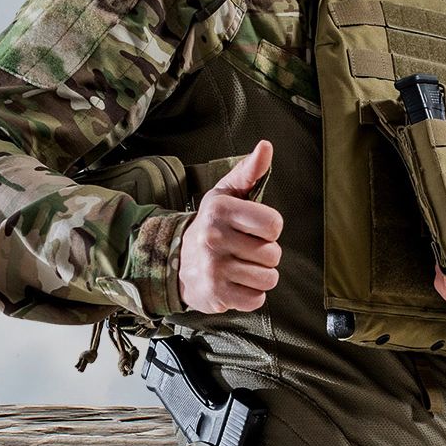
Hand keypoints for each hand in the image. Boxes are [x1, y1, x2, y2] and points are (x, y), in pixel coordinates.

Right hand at [179, 141, 282, 313]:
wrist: (172, 261)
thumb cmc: (210, 225)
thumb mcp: (225, 194)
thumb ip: (249, 172)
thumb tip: (266, 146)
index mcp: (220, 210)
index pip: (273, 224)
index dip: (270, 229)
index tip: (254, 229)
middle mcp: (214, 238)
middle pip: (273, 254)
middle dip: (264, 255)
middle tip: (243, 250)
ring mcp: (214, 268)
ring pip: (268, 278)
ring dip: (259, 276)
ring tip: (240, 267)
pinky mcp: (216, 294)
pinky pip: (257, 299)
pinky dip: (250, 295)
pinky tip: (235, 283)